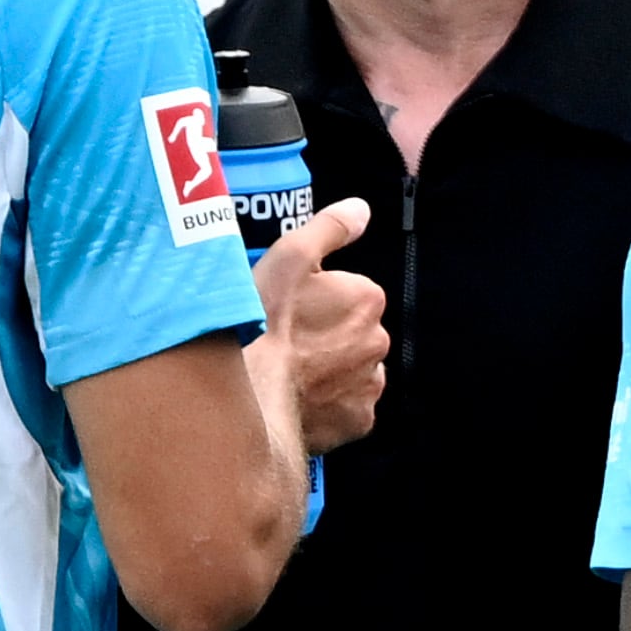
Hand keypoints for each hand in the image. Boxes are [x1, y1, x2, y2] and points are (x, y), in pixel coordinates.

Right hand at [242, 198, 372, 457]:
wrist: (252, 392)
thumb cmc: (265, 323)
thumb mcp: (290, 256)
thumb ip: (329, 227)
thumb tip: (360, 210)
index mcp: (368, 299)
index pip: (349, 295)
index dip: (316, 301)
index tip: (290, 310)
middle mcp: (379, 341)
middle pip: (352, 334)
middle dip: (327, 336)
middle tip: (287, 342)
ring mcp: (370, 384)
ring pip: (351, 371)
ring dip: (329, 370)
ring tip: (291, 371)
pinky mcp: (358, 420)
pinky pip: (346, 408)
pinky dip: (328, 403)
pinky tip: (300, 396)